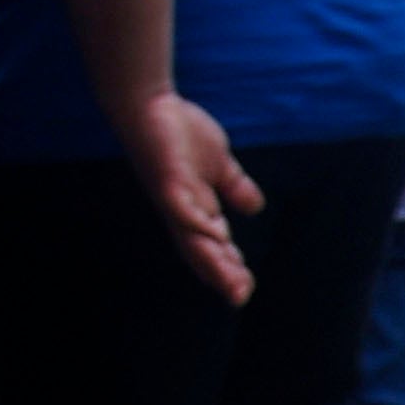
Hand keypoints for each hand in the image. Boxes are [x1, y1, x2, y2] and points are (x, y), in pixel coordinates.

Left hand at [117, 91, 261, 310]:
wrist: (149, 107)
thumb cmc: (179, 135)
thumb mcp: (219, 165)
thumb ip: (235, 187)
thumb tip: (255, 208)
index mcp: (197, 210)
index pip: (214, 247)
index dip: (229, 269)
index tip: (246, 290)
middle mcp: (182, 212)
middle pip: (202, 252)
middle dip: (222, 275)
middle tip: (239, 298)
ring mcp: (174, 199)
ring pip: (193, 239)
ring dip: (212, 262)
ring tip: (230, 282)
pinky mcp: (168, 182)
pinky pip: (183, 207)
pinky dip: (198, 224)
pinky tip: (217, 235)